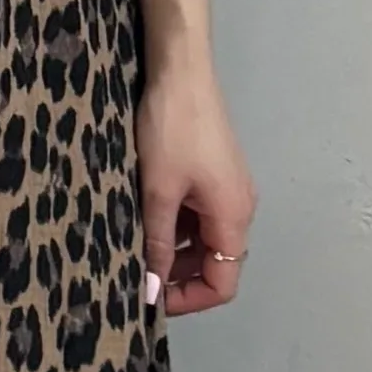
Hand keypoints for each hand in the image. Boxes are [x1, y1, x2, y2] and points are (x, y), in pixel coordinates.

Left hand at [135, 56, 255, 317]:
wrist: (181, 70)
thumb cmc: (171, 130)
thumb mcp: (157, 192)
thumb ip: (155, 244)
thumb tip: (150, 292)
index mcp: (233, 217)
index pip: (223, 284)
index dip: (188, 300)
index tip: (150, 301)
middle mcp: (239, 208)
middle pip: (216, 264)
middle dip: (176, 277)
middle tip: (134, 277)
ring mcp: (227, 190)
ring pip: (202, 241)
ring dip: (171, 250)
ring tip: (132, 248)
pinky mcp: (214, 173)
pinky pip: (197, 216)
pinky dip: (173, 226)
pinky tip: (141, 217)